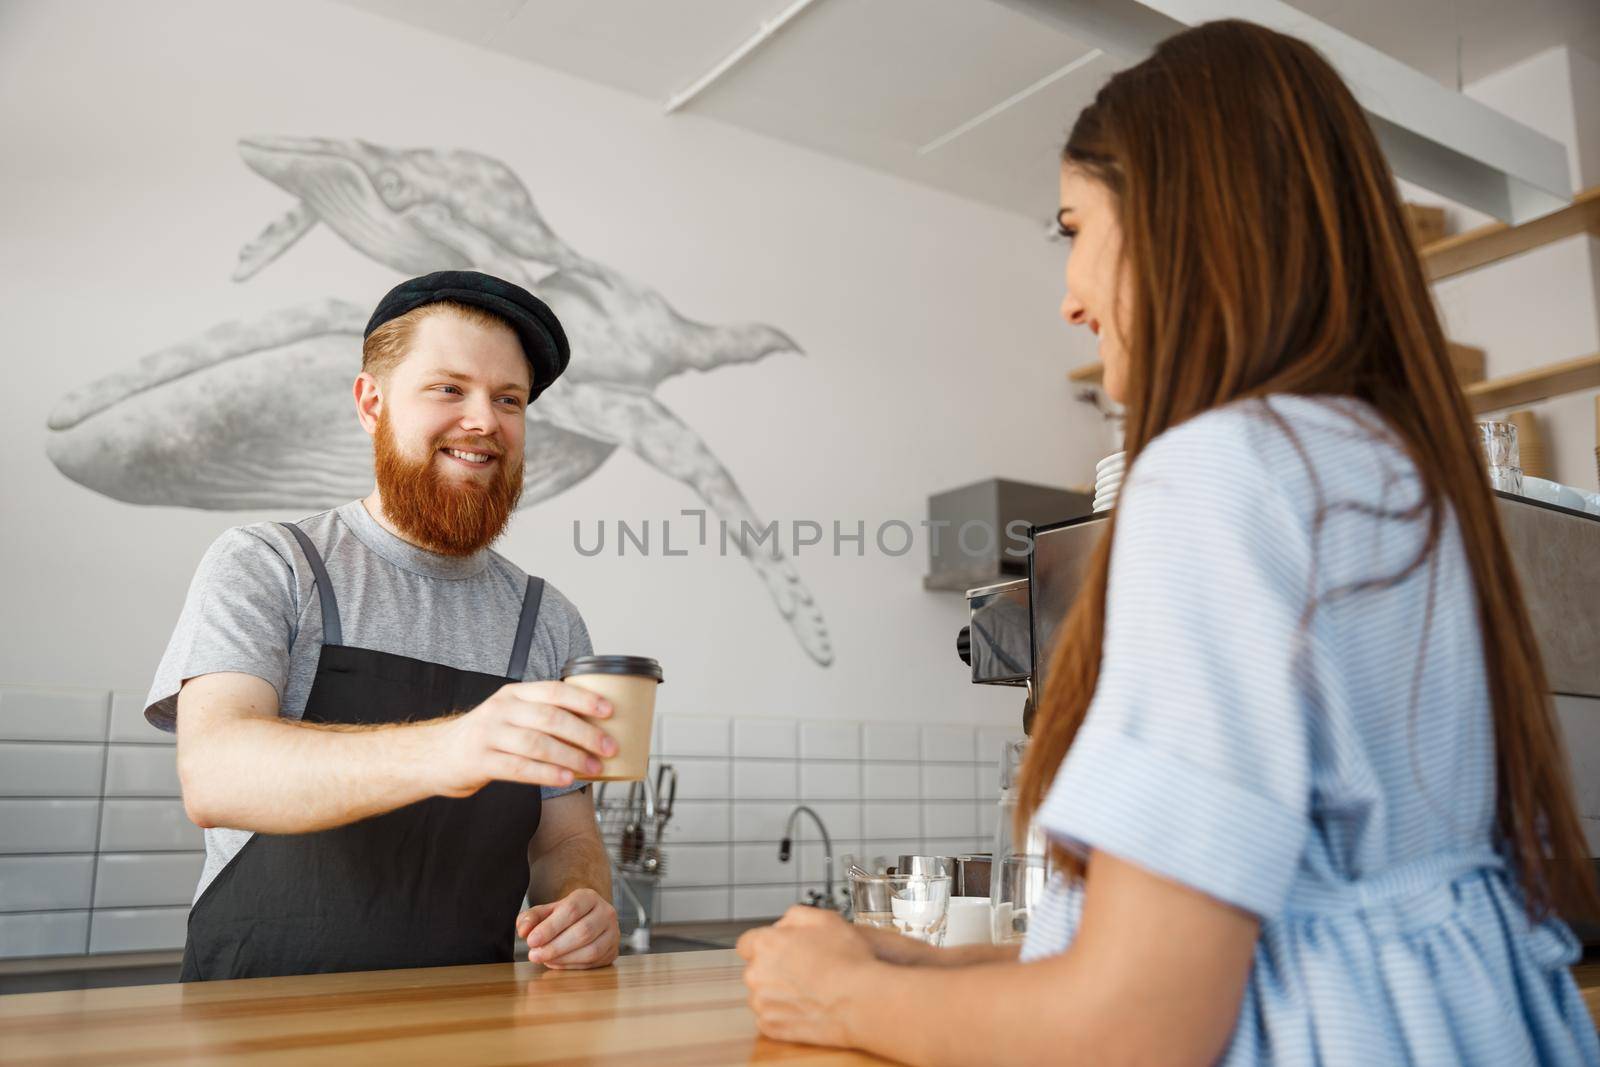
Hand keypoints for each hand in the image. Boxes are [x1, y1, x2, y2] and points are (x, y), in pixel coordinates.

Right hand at [429, 681, 615, 797]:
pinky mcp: (480, 761)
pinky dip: (547, 773)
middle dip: (585, 732)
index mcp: (514, 694)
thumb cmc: (486, 737)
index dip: (584, 699)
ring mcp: (489, 735)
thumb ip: (541, 715)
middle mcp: (502, 710)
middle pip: (550, 718)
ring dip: (571, 756)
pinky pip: (520, 768)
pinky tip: (567, 778)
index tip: (610, 711)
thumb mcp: (510, 714)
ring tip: (594, 767)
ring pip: (537, 744)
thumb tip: (593, 728)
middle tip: (609, 747)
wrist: (436, 755)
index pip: (554, 690)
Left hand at [516, 888, 619, 969]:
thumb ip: (531, 918)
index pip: (572, 910)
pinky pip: (593, 963)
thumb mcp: (546, 912)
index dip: (550, 927)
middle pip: (583, 932)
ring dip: (563, 959)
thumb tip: (523, 930)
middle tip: (534, 955)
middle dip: (555, 947)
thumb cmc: (564, 916)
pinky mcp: (613, 952)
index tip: (531, 940)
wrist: (586, 919)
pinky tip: (556, 963)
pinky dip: (571, 966)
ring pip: (591, 950)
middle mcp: (606, 913)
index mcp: (589, 897)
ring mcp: (613, 933)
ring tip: (544, 959)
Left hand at [736, 906, 876, 1046]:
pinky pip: (770, 1018)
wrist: (862, 1001)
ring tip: (808, 991)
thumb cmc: (847, 960)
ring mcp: (762, 1003)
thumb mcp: (825, 919)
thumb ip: (795, 916)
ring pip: (762, 995)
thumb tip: (782, 925)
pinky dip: (784, 1014)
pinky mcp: (770, 1027)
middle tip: (804, 971)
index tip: (782, 952)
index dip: (767, 946)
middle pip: (756, 969)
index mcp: (766, 944)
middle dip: (774, 969)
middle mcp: (756, 973)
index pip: (748, 943)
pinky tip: (806, 1008)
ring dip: (778, 992)